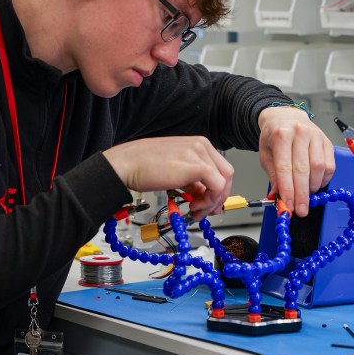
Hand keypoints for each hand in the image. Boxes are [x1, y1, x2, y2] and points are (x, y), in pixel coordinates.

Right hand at [103, 136, 233, 220]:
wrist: (126, 164)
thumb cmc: (142, 165)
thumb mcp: (174, 170)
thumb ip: (191, 179)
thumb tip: (201, 193)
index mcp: (197, 144)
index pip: (220, 168)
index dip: (217, 189)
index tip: (207, 202)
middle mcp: (201, 145)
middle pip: (227, 174)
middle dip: (219, 197)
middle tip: (205, 210)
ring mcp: (200, 154)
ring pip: (223, 182)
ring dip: (212, 202)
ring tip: (195, 210)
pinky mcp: (197, 166)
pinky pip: (217, 187)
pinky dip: (209, 201)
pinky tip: (194, 206)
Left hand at [257, 107, 334, 217]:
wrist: (286, 117)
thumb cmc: (274, 137)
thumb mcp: (266, 154)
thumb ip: (273, 176)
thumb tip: (279, 197)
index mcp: (281, 135)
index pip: (285, 168)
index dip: (288, 189)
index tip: (289, 205)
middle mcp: (301, 133)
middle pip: (303, 170)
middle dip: (302, 194)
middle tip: (300, 209)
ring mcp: (316, 136)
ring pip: (319, 168)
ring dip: (313, 187)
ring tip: (306, 195)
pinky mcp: (327, 142)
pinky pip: (330, 166)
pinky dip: (323, 180)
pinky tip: (315, 184)